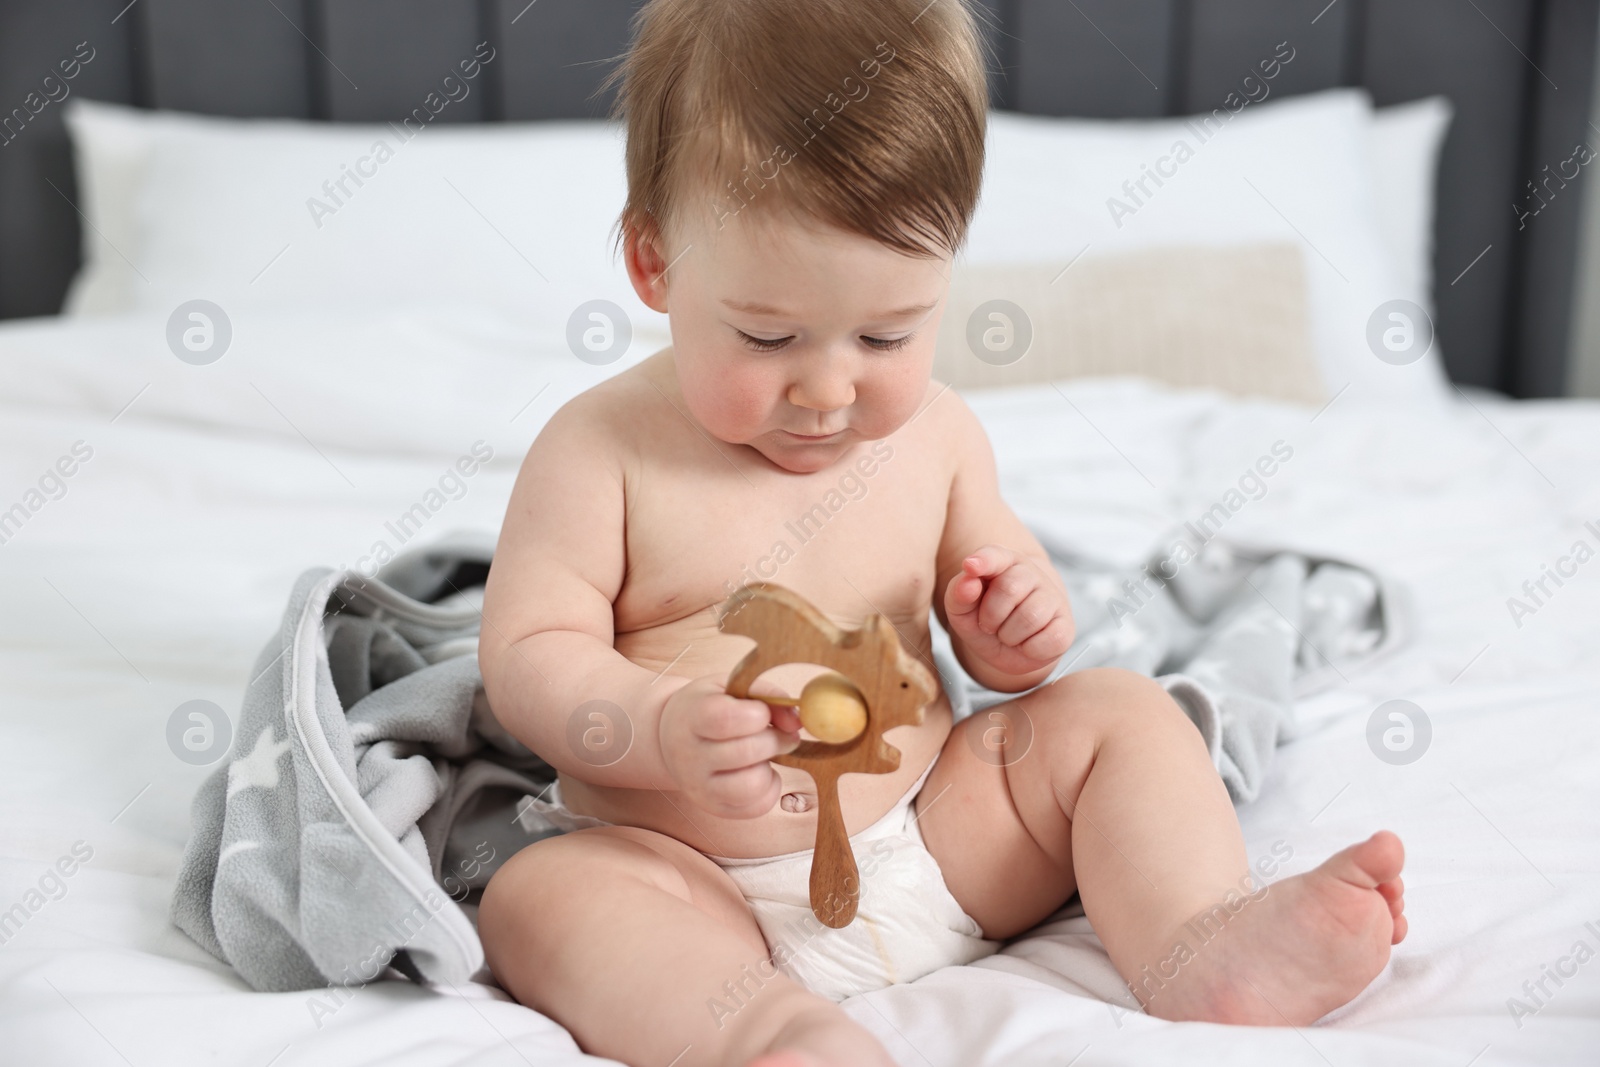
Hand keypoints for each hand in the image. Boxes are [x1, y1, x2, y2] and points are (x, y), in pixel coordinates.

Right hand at [659, 675, 801, 818]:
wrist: (670, 739)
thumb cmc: (707, 707)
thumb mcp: (729, 688)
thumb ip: (765, 695)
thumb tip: (796, 721)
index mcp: (691, 716)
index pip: (724, 719)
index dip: (757, 714)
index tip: (763, 711)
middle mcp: (690, 755)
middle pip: (745, 752)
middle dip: (776, 740)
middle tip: (783, 733)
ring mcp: (700, 786)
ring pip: (752, 785)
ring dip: (770, 767)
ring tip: (764, 755)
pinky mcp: (714, 807)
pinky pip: (757, 807)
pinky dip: (770, 788)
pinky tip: (760, 771)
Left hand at [944, 544, 1072, 677]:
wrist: (1007, 647)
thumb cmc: (983, 619)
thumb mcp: (962, 610)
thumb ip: (958, 593)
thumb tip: (968, 581)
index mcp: (1002, 561)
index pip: (995, 555)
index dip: (984, 561)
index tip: (971, 566)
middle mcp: (1031, 573)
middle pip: (1009, 589)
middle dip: (991, 616)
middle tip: (989, 623)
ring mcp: (1053, 597)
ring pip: (1029, 617)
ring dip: (1008, 635)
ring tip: (1007, 633)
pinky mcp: (1066, 626)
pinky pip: (1048, 640)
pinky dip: (1029, 650)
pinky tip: (1026, 643)